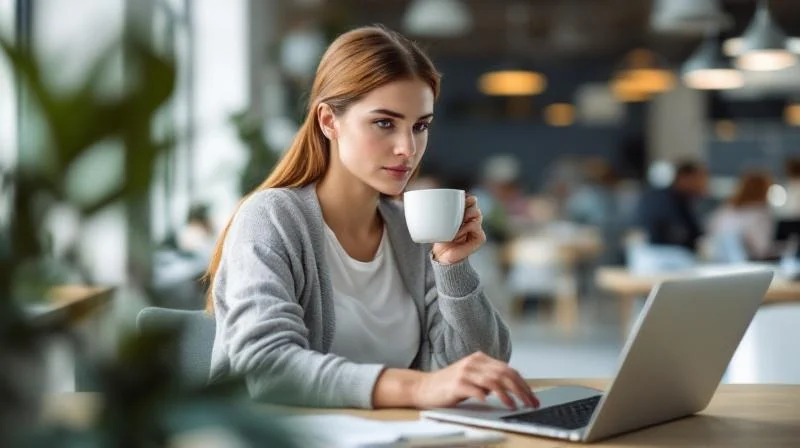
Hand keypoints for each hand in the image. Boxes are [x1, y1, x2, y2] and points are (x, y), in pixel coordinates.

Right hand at [411, 352, 538, 409]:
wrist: (424, 387)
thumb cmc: (450, 385)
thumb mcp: (473, 377)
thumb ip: (489, 378)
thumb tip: (514, 387)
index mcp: (480, 359)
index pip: (508, 369)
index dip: (523, 383)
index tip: (532, 396)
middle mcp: (474, 362)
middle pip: (504, 374)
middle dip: (520, 389)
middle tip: (530, 402)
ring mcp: (464, 372)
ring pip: (493, 381)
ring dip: (507, 394)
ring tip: (515, 405)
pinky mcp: (456, 384)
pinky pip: (476, 389)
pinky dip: (487, 396)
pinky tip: (494, 403)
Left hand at [432, 194, 485, 264]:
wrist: (442, 257)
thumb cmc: (439, 239)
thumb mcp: (439, 222)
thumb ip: (441, 212)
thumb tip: (431, 197)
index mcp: (464, 213)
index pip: (469, 199)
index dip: (464, 196)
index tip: (455, 197)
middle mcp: (472, 219)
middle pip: (474, 203)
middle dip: (466, 202)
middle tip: (456, 208)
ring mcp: (477, 228)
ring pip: (476, 212)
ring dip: (465, 215)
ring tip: (456, 222)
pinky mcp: (480, 237)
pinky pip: (475, 226)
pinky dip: (465, 227)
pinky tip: (456, 233)